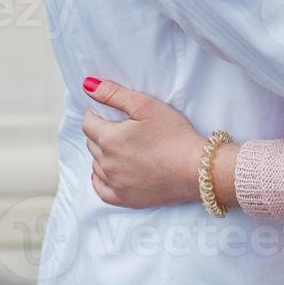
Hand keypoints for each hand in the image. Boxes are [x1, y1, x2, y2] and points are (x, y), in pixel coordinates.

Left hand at [81, 77, 205, 208]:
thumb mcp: (145, 105)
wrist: (195, 169)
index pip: (88, 123)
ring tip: (119, 146)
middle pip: (92, 144)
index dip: (95, 113)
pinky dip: (100, 180)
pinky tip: (106, 173)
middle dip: (100, 132)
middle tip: (117, 126)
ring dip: (101, 154)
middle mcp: (107, 164)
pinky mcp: (125, 200)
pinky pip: (101, 190)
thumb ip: (114, 94)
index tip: (104, 111)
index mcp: (109, 139)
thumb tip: (88, 85)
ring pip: (96, 165)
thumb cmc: (174, 134)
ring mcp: (115, 184)